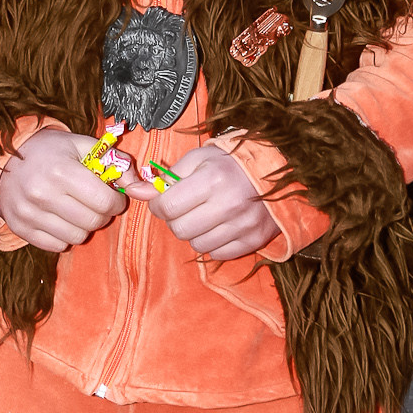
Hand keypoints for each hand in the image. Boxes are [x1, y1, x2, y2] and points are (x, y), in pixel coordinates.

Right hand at [0, 128, 128, 252]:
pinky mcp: (21, 228)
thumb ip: (115, 161)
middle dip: (103, 215)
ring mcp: (29, 214)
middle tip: (97, 203)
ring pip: (77, 237)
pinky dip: (65, 235)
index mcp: (61, 170)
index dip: (117, 202)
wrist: (3, 159)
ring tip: (77, 209)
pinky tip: (61, 218)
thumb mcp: (82, 145)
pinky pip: (57, 245)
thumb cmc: (49, 151)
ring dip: (84, 226)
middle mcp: (43, 194)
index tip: (114, 197)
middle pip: (93, 222)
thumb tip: (139, 186)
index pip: (104, 202)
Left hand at [126, 145, 278, 261]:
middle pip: (180, 229)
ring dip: (194, 232)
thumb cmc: (232, 163)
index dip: (159, 205)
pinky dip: (214, 243)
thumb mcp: (199, 159)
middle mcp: (229, 205)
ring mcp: (243, 225)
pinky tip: (220, 226)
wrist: (278, 171)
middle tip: (184, 208)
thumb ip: (166, 177)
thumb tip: (134, 191)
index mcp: (212, 179)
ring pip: (197, 245)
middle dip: (175, 220)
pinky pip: (218, 253)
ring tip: (204, 216)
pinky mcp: (254, 240)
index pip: (168, 206)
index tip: (163, 201)